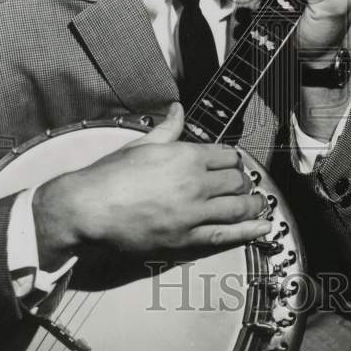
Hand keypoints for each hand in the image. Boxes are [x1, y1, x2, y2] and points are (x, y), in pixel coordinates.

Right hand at [33, 103, 269, 269]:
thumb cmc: (109, 177)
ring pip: (237, 207)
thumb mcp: (141, 144)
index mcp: (186, 157)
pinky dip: (248, 232)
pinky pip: (226, 235)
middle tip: (242, 185)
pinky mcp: (186, 239)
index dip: (232, 160)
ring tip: (257, 205)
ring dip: (251, 205)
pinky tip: (262, 229)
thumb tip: (177, 110)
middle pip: (236, 181)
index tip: (232, 165)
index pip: (226, 156)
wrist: (87, 208)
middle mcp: (195, 184)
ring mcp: (193, 213)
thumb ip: (167, 129)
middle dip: (242, 182)